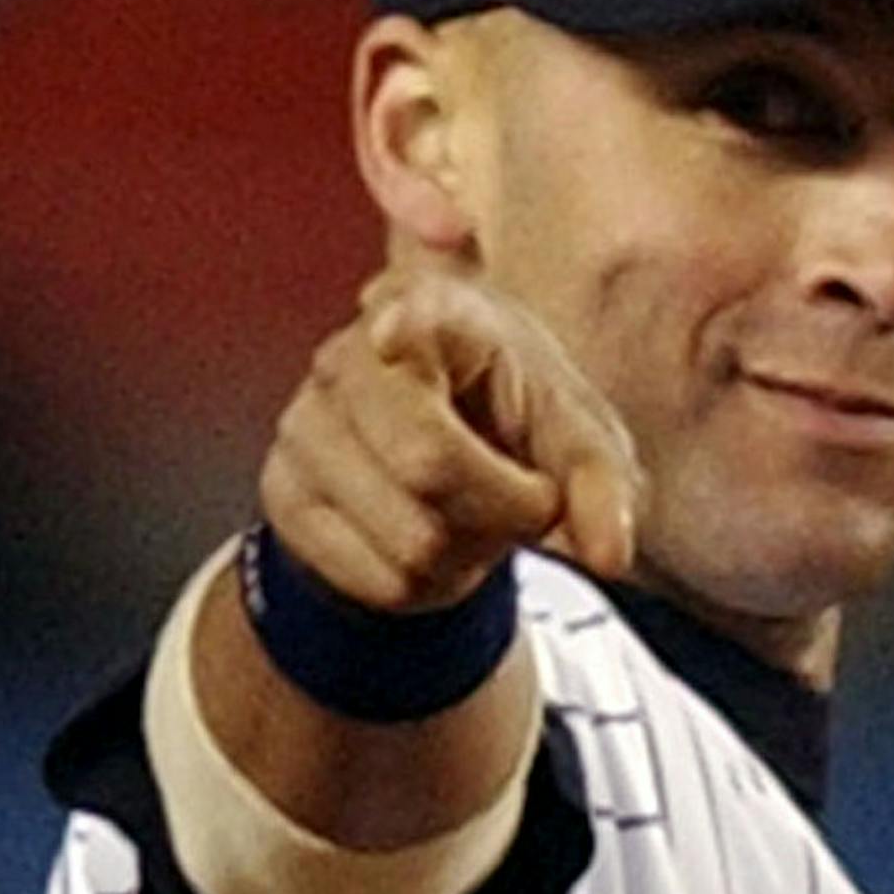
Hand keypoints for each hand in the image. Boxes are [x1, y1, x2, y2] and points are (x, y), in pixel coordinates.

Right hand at [258, 265, 643, 612]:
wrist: (440, 456)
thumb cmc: (517, 421)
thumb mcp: (579, 441)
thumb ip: (604, 488)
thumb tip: (612, 554)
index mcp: (434, 310)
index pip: (405, 308)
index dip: (398, 318)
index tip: (395, 321)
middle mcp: (352, 356)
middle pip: (426, 461)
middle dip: (501, 508)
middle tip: (526, 503)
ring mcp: (305, 423)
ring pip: (408, 539)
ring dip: (465, 555)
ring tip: (470, 516)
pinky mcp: (282, 492)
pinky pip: (374, 581)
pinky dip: (420, 585)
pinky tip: (425, 537)